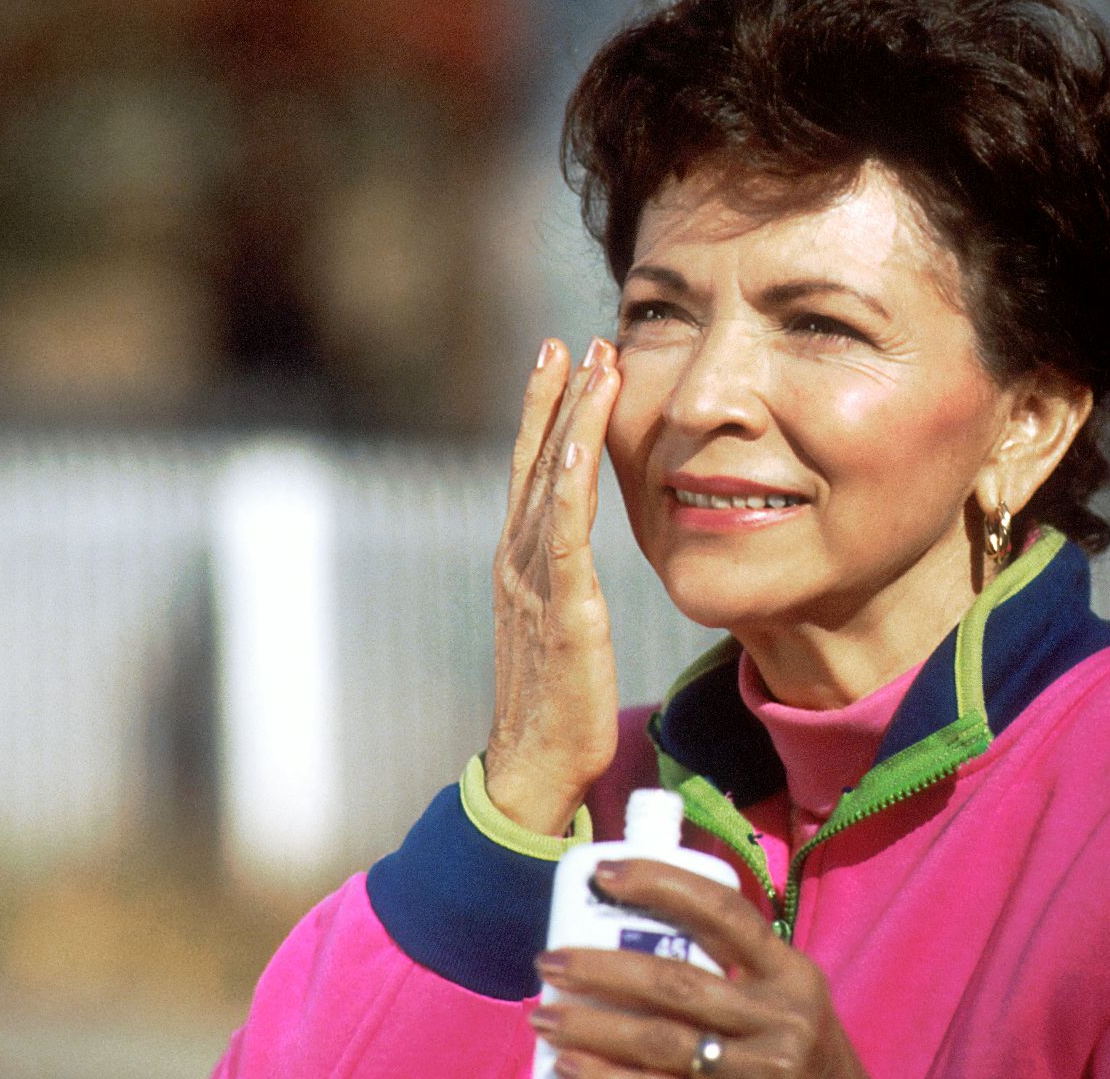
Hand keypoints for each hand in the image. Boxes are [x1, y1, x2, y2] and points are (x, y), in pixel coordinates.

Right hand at [486, 338, 622, 834]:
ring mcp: (533, 581)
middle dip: (554, 397)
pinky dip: (570, 478)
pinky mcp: (561, 607)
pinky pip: (563, 530)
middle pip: (534, 461)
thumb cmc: (556, 708)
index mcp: (521, 565)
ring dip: (571, 417)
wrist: (533, 770)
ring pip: (549, 480)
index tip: (562, 362)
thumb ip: (568, 589)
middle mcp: (518, 562)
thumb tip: (583, 567)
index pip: (532, 474)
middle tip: (573, 339)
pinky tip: (584, 439)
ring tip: (591, 362)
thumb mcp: (564, 630)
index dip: (545, 415)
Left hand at [530, 859, 869, 1077]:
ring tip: (544, 1015)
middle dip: (603, 969)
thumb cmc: (793, 1040)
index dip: (663, 885)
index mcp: (790, 973)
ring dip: (592, 1029)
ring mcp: (760, 1073)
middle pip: (679, 986)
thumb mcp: (785, 991)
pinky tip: (568, 1067)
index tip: (605, 873)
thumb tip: (634, 915)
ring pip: (662, 1043)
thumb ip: (733, 960)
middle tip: (549, 961)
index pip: (725, 912)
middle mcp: (781, 1020)